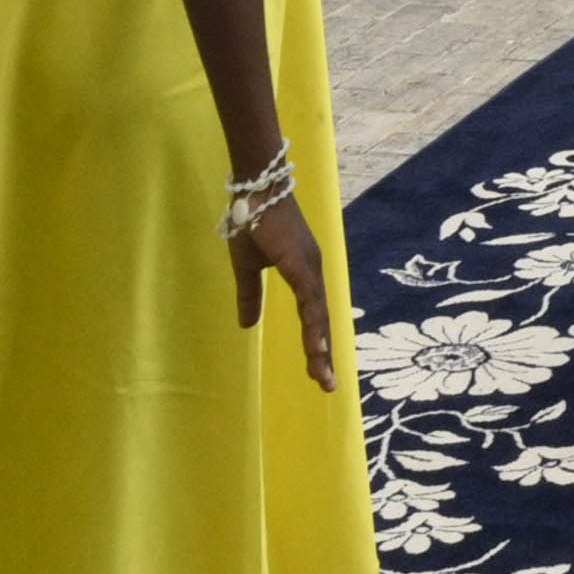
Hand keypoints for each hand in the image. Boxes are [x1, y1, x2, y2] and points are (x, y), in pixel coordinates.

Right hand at [228, 175, 340, 390]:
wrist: (255, 187)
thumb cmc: (252, 220)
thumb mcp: (247, 266)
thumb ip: (250, 295)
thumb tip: (247, 326)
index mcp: (303, 274)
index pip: (313, 316)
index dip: (316, 344)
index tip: (319, 373)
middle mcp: (313, 273)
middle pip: (321, 321)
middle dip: (323, 354)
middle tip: (327, 386)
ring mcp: (310, 267)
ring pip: (319, 315)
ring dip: (320, 346)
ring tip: (323, 376)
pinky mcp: (301, 263)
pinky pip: (309, 300)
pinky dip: (314, 324)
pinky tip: (316, 345)